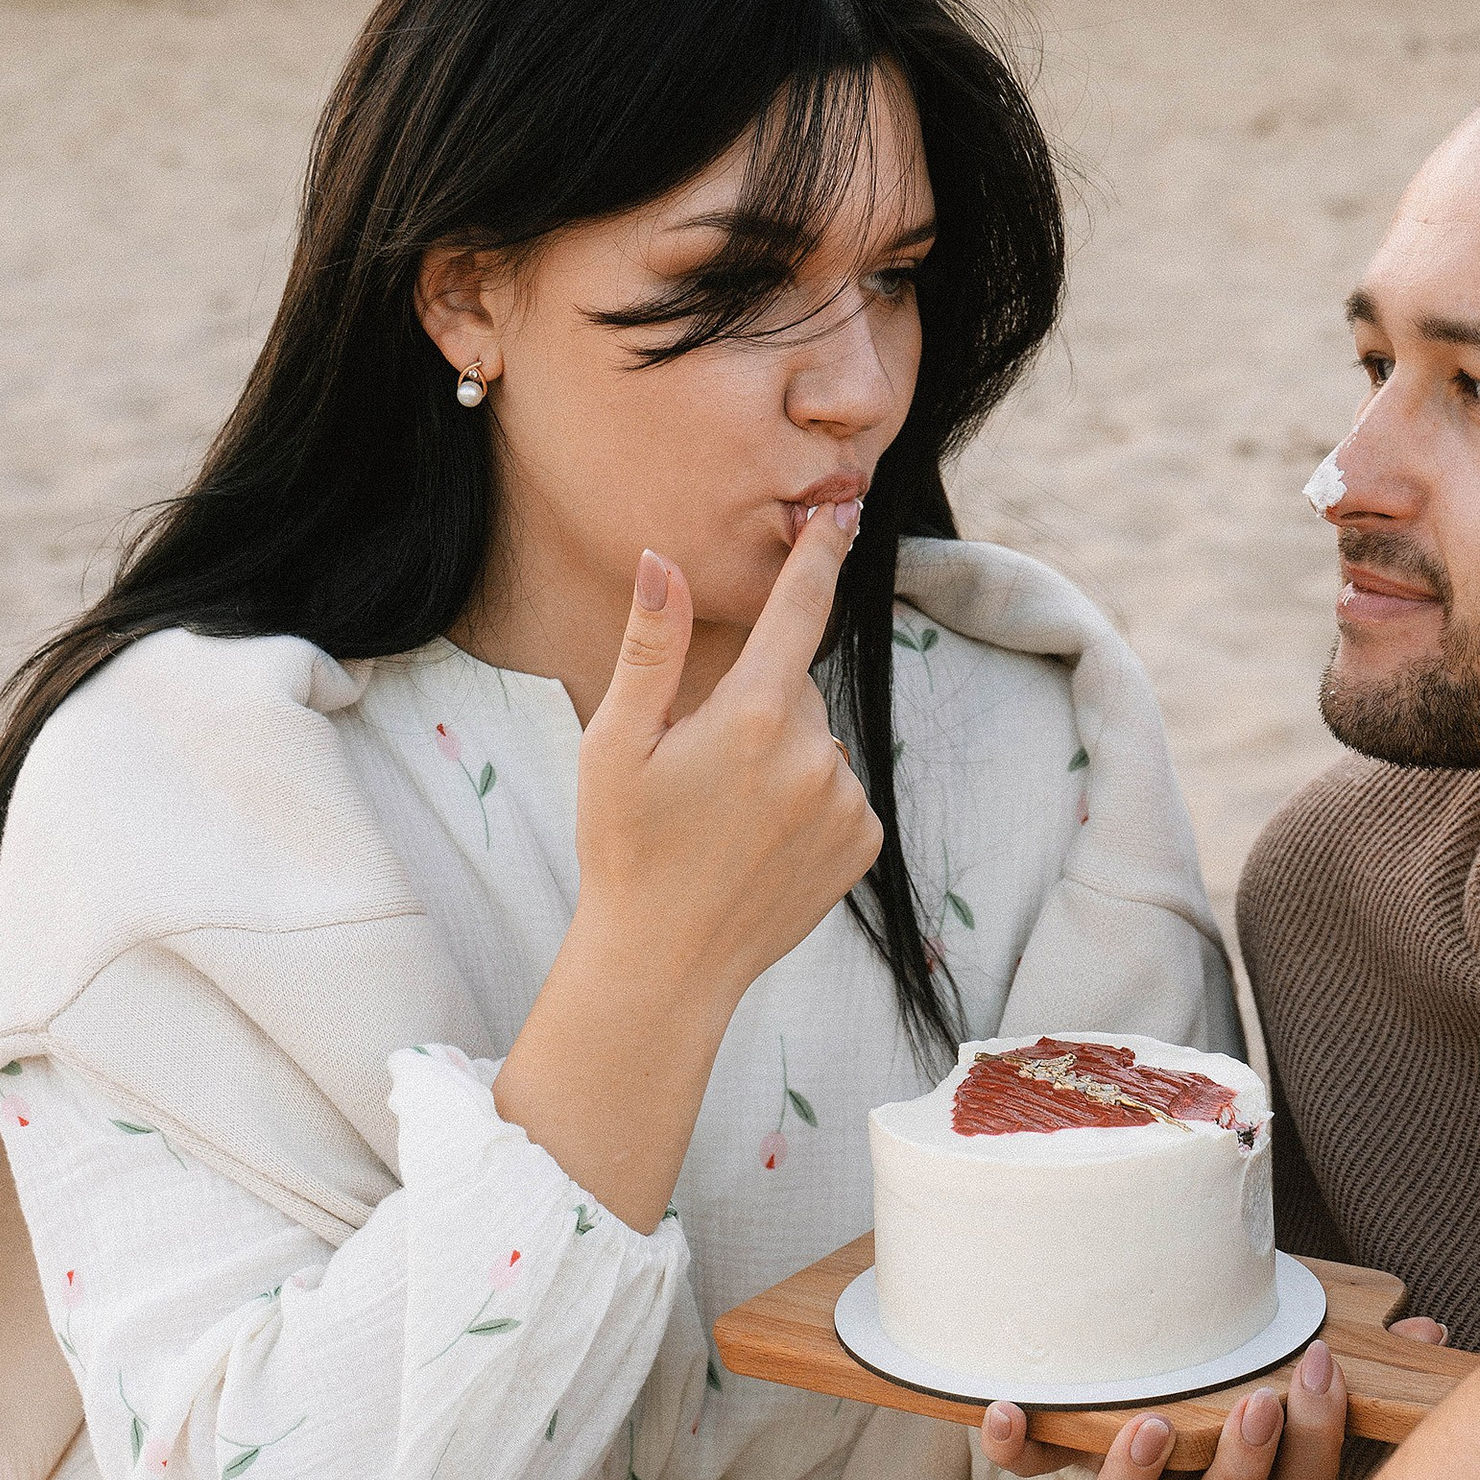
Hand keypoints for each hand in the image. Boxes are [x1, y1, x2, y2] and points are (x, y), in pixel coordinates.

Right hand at [574, 503, 881, 1002]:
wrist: (666, 964)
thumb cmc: (625, 849)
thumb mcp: (615, 744)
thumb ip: (650, 649)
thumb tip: (661, 562)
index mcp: (750, 717)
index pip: (797, 612)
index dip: (816, 558)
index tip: (836, 515)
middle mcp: (813, 753)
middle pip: (792, 688)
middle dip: (754, 706)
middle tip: (698, 768)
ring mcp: (845, 800)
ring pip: (816, 742)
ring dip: (781, 759)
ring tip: (725, 817)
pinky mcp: (863, 842)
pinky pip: (839, 791)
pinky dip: (807, 802)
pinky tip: (761, 842)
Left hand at [979, 1336, 1347, 1479]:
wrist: (1130, 1372)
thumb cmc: (1236, 1361)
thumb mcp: (1291, 1347)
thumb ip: (1352, 1346)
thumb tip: (1425, 1335)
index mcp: (1257, 1469)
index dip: (1316, 1434)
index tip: (1318, 1366)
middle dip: (1242, 1464)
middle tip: (1255, 1405)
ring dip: (1135, 1478)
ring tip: (1149, 1425)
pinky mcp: (1057, 1462)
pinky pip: (1031, 1471)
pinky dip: (1015, 1446)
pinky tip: (1006, 1407)